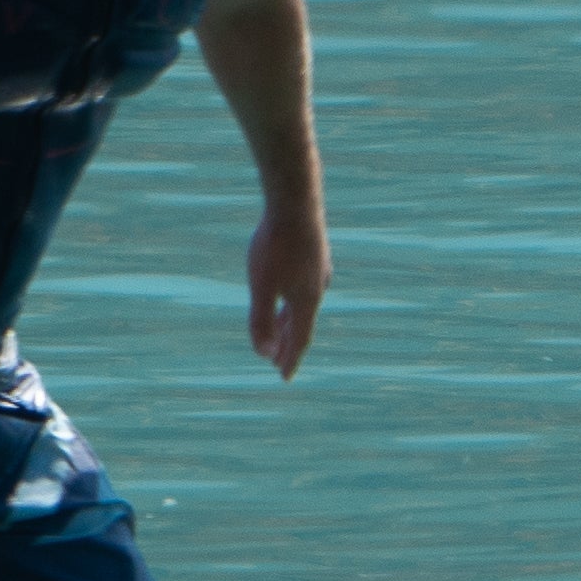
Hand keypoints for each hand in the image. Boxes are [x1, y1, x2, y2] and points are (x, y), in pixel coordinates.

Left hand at [247, 199, 328, 379]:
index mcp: (307, 301)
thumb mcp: (261, 286)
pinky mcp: (315, 255)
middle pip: (301, 325)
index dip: (289, 360)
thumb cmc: (275, 245)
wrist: (295, 202)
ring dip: (290, 322)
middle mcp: (318, 288)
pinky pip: (304, 288)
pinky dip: (294, 302)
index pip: (299, 340)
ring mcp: (319, 271)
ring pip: (303, 305)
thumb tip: (263, 352)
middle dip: (287, 344)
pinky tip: (289, 294)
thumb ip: (261, 320)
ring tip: (279, 334)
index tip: (284, 378)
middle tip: (276, 361)